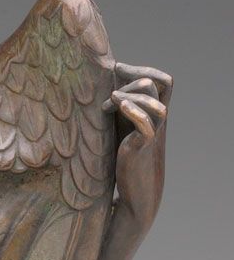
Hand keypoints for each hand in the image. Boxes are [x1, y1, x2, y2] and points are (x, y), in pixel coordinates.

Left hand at [104, 62, 171, 231]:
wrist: (136, 191)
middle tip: (112, 89)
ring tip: (111, 102)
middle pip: (161, 84)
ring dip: (132, 95)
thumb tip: (97, 92)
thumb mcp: (122, 130)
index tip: (117, 68)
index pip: (163, 81)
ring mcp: (153, 132)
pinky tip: (117, 107)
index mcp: (153, 112)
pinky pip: (146, 124)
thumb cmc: (125, 160)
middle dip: (136, 77)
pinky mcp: (143, 147)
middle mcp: (157, 120)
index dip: (143, 69)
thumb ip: (119, 111)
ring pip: (155, 101)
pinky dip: (133, 111)